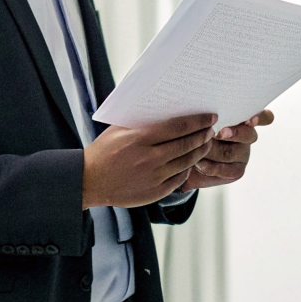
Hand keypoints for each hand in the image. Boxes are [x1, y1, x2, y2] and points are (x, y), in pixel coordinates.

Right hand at [82, 113, 216, 208]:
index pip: (178, 127)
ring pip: (186, 162)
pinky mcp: (154, 192)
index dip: (197, 121)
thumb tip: (169, 109)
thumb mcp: (119, 130)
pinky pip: (179, 179)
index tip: (210, 117)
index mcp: (140, 138)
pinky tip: (191, 162)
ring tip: (206, 144)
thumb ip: (143, 121)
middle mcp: (149, 158)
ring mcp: (153, 177)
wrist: (89, 181)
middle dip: (203, 136)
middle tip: (211, 130)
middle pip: (186, 145)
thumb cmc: (104, 151)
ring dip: (200, 152)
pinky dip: (188, 169)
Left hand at [185, 110, 274, 189]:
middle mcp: (247, 135)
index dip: (260, 118)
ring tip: (197, 148)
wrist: (185, 158)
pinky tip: (199, 163)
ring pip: (231, 152)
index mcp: (244, 119)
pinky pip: (225, 169)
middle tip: (218, 133)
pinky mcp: (237, 171)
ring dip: (212, 150)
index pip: (263, 117)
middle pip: (248, 134)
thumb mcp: (202, 119)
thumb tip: (210, 108)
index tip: (251, 119)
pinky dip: (210, 166)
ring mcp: (243, 154)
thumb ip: (211, 115)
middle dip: (234, 133)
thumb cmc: (195, 130)